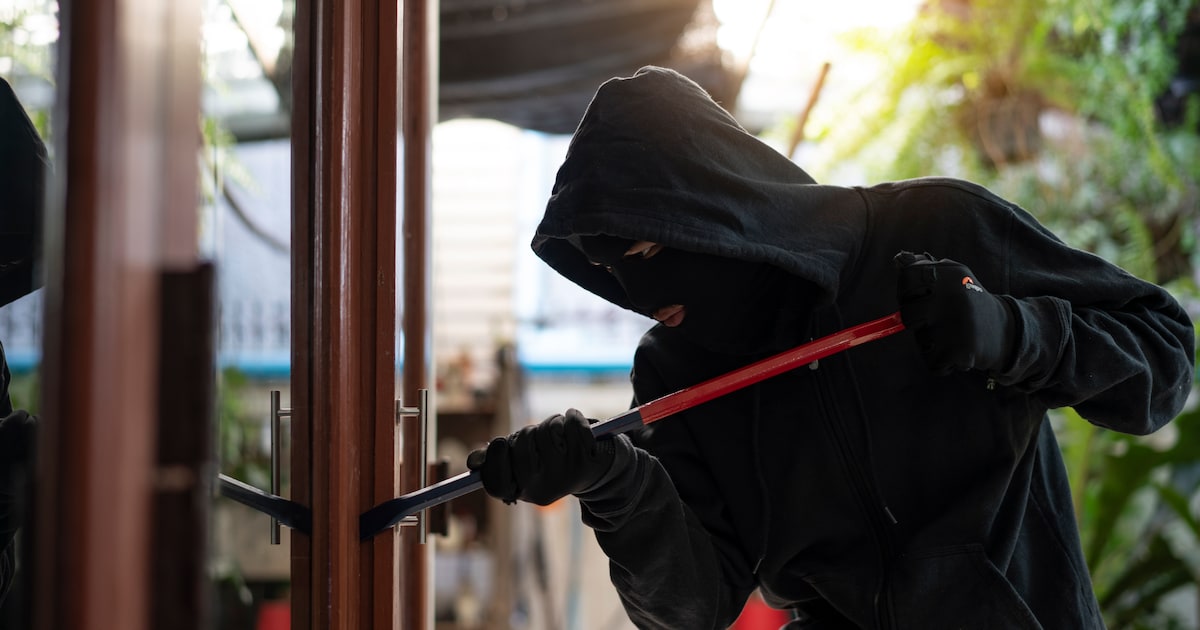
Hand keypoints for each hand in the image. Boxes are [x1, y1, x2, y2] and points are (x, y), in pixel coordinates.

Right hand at [466, 408, 615, 505]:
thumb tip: (473, 462)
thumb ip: (500, 460)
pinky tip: (579, 428)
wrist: (601, 472)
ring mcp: (566, 473)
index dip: (493, 458)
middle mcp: (544, 487)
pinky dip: (574, 418)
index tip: (501, 442)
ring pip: (547, 429)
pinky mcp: (587, 458)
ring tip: (562, 435)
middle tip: (539, 437)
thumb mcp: (526, 464)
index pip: (495, 483)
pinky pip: (572, 423)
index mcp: (524, 491)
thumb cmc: (555, 462)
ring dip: (553, 423)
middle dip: (528, 432)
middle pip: (521, 444)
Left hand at [894, 251, 1016, 374]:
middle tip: (941, 319)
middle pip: (908, 314)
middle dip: (917, 322)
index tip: (917, 296)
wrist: (1006, 332)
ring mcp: (956, 323)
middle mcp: (954, 294)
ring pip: (921, 340)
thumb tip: (898, 259)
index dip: (906, 291)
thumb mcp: (951, 277)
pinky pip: (933, 361)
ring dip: (931, 343)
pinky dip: (942, 361)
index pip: (907, 277)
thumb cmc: (967, 302)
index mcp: (951, 272)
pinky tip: (960, 350)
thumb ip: (922, 267)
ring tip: (954, 334)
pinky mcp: (959, 351)